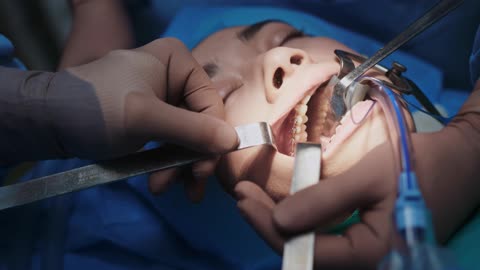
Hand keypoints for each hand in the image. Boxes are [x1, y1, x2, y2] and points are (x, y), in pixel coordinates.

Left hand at [50, 38, 237, 199]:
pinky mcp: (153, 117)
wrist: (50, 121)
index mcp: (177, 61)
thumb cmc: (97, 110)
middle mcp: (175, 75)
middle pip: (201, 122)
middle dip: (193, 158)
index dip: (212, 140)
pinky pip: (172, 140)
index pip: (211, 104)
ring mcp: (164, 97)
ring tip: (162, 189)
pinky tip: (159, 182)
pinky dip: (168, 162)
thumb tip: (234, 141)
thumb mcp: (146, 119)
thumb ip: (191, 130)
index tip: (201, 172)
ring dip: (180, 166)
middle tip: (189, 190)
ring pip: (188, 135)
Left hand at [235, 80, 479, 268]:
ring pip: (309, 247)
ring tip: (251, 196)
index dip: (269, 228)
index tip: (242, 197)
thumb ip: (325, 200)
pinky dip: (298, 220)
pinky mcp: (359, 242)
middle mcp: (364, 263)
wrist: (457, 164)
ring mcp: (361, 254)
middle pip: (303, 254)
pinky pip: (321, 238)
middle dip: (267, 225)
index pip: (308, 252)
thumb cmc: (419, 166)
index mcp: (371, 255)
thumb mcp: (370, 177)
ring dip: (278, 223)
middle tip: (240, 194)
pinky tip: (278, 201)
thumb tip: (277, 221)